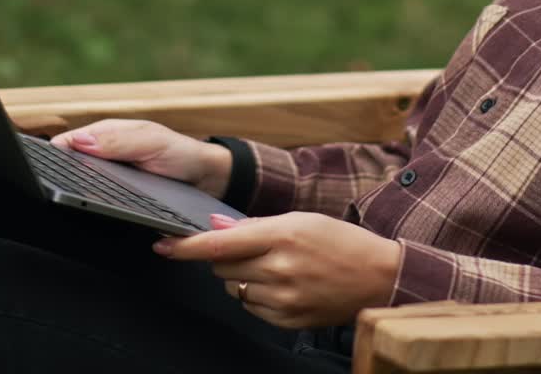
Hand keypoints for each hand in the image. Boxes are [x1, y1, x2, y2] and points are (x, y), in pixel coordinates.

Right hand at [51, 119, 232, 198]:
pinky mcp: (118, 204)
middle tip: (46, 194)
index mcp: (106, 136)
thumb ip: (120, 140)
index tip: (40, 170)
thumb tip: (80, 141)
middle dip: (55, 180)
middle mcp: (103, 159)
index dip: (50, 156)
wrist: (208, 180)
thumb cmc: (181, 153)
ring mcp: (110, 183)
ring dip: (72, 199)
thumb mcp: (152, 141)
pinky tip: (86, 221)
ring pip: (80, 192)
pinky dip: (89, 213)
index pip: (67, 145)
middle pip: (68, 171)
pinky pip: (96, 209)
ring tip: (62, 210)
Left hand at [153, 211, 401, 328]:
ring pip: (234, 288)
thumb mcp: (300, 219)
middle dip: (224, 254)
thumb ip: (255, 225)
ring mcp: (282, 300)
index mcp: (281, 236)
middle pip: (221, 266)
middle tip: (250, 247)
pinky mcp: (287, 322)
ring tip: (276, 266)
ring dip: (243, 276)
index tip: (163, 244)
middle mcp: (278, 270)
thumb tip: (216, 226)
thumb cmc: (339, 240)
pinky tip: (283, 285)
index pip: (219, 243)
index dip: (186, 246)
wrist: (377, 277)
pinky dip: (258, 295)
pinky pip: (252, 308)